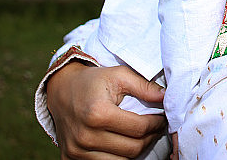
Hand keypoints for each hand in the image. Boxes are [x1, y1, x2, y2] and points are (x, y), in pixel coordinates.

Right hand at [46, 62, 166, 158]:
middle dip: (149, 138)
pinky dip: (117, 157)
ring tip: (140, 136)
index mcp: (97, 114)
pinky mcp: (70, 159)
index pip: (139, 129)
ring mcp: (76, 151)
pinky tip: (123, 143)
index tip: (162, 119)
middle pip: (132, 149)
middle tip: (155, 128)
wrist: (61, 90)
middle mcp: (85, 136)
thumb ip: (144, 86)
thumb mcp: (119, 75)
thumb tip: (165, 97)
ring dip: (135, 150)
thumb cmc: (93, 82)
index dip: (156, 124)